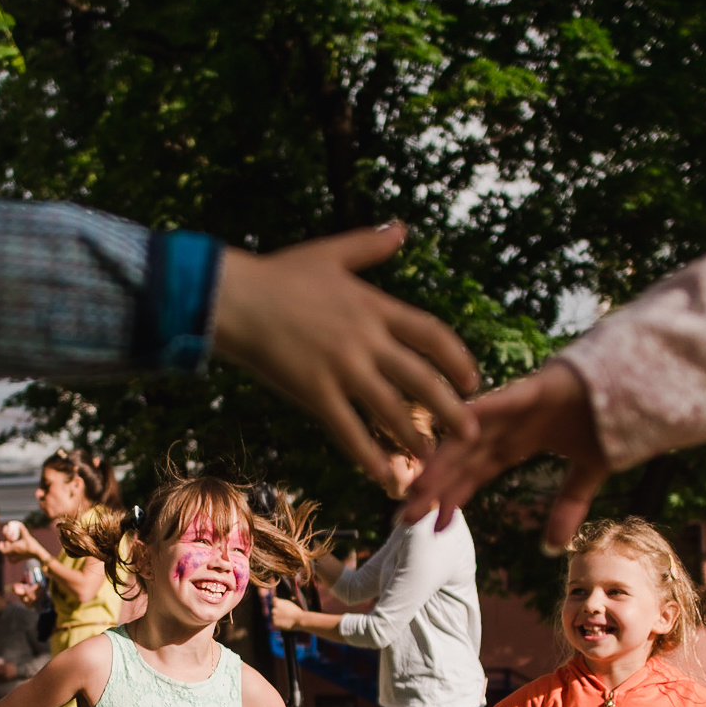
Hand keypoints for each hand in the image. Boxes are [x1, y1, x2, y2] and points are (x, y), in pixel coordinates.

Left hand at [0, 523, 44, 558]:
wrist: (38, 554)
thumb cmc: (32, 545)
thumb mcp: (27, 536)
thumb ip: (23, 530)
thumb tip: (20, 524)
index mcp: (14, 548)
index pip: (2, 550)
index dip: (1, 546)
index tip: (2, 541)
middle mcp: (14, 554)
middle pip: (5, 552)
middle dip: (5, 546)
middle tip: (8, 541)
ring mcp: (17, 557)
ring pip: (8, 556)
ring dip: (7, 551)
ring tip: (10, 547)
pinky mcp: (20, 559)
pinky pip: (12, 560)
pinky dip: (11, 558)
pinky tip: (13, 554)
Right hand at [210, 224, 480, 491]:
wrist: (233, 298)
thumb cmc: (277, 274)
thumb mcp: (330, 253)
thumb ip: (370, 244)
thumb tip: (402, 228)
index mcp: (374, 307)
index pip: (432, 335)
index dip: (457, 360)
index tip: (472, 382)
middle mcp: (366, 340)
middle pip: (422, 380)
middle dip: (451, 411)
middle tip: (470, 434)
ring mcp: (342, 368)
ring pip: (392, 411)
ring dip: (415, 438)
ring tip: (431, 459)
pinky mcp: (315, 393)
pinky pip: (350, 432)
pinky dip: (371, 457)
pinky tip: (385, 478)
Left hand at [264, 593, 306, 631]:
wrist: (299, 619)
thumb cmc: (295, 611)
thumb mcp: (288, 603)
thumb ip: (280, 602)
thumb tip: (274, 600)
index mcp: (277, 603)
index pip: (273, 601)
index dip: (277, 603)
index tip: (281, 606)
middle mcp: (274, 609)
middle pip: (273, 610)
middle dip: (278, 611)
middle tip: (285, 614)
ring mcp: (273, 617)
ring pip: (274, 616)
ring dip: (278, 618)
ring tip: (286, 619)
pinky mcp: (274, 623)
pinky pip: (275, 623)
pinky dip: (278, 623)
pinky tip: (284, 623)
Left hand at [402, 359, 608, 552]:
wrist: (637, 383)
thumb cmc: (610, 419)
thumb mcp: (588, 473)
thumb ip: (567, 507)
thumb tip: (551, 549)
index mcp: (515, 443)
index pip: (473, 475)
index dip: (452, 500)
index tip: (431, 528)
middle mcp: (507, 425)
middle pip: (461, 461)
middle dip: (433, 489)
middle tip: (403, 518)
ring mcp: (515, 406)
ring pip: (468, 438)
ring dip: (442, 463)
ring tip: (416, 490)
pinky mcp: (531, 389)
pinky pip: (495, 405)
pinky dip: (473, 419)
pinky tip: (449, 440)